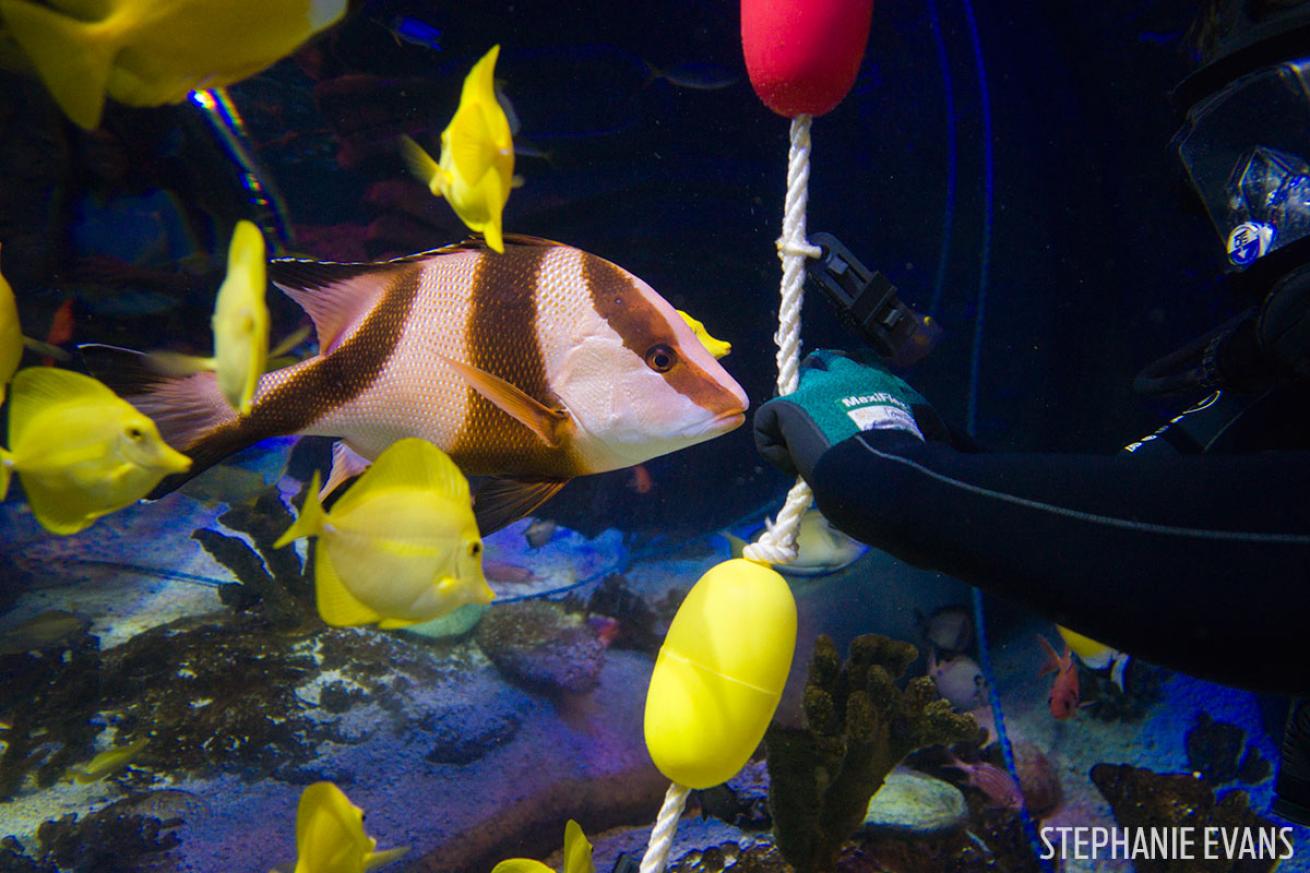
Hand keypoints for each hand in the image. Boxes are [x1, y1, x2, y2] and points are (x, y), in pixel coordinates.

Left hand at [753, 349, 942, 479]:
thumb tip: (969, 452)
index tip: (847, 427)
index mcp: (886, 380)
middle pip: (819, 368)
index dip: (844, 397)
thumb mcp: (935, 440)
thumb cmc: (920, 470)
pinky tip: (795, 469)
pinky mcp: (791, 406)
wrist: (893, 481)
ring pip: (791, 396)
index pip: (855, 370)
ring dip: (795, 428)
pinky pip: (767, 424)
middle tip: (818, 441)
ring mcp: (819, 387)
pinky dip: (775, 450)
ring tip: (809, 463)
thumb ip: (930, 433)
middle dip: (814, 400)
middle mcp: (853, 372)